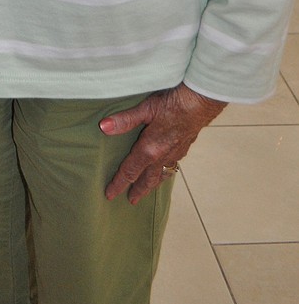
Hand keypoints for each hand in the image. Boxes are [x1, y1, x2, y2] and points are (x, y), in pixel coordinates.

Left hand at [100, 82, 225, 204]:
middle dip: (137, 190)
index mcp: (150, 149)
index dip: (118, 184)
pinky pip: (172, 167)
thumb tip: (103, 127)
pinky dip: (165, 173)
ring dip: (152, 185)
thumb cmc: (172, 103)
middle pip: (147, 179)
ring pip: (161, 175)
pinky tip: (165, 170)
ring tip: (147, 190)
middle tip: (130, 201)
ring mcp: (175, 154)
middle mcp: (162, 156)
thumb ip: (125, 120)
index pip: (130, 171)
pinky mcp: (184, 148)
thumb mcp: (145, 108)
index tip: (109, 195)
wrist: (200, 103)